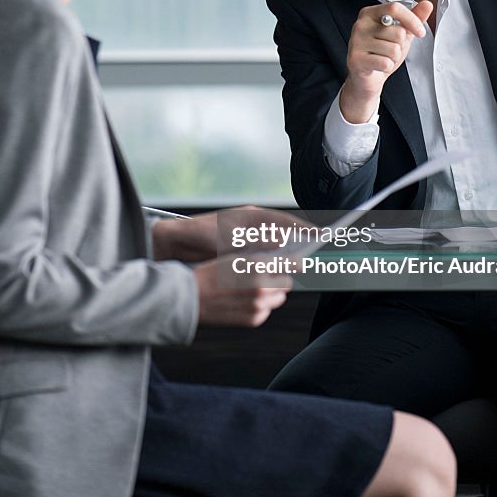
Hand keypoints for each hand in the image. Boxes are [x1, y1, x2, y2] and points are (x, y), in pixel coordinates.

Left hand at [152, 205, 307, 262]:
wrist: (174, 244)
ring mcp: (250, 243)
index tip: (322, 236)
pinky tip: (275, 279)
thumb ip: (254, 241)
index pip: (286, 222)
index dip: (304, 230)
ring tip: (297, 271)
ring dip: (285, 262)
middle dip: (299, 247)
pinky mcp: (243, 257)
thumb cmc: (198, 234)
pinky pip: (264, 264)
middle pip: (285, 237)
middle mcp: (254, 229)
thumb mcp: (227, 237)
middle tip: (314, 258)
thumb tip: (281, 242)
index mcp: (253, 217)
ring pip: (276, 253)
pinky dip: (271, 270)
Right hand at [194, 257, 289, 326]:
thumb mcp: (235, 258)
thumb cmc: (210, 275)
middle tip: (266, 278)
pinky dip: (260, 308)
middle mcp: (261, 285)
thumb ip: (259, 259)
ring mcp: (258, 304)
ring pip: (279, 299)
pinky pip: (266, 311)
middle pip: (286, 283)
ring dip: (271, 294)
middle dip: (279, 280)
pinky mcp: (253, 319)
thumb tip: (278, 260)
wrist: (190, 297)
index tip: (298, 263)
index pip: (289, 264)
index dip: (295, 263)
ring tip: (252, 291)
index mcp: (256, 266)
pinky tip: (244, 302)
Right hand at [339, 0, 432, 122]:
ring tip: (383, 58)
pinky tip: (377, 66)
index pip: (395, 8)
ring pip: (393, 49)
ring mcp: (356, 42)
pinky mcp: (355, 59)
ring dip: (394, 58)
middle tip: (389, 50)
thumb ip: (414, 18)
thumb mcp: (401, 34)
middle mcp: (360, 25)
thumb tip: (427, 4)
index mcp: (369, 13)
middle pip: (398, 32)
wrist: (367, 77)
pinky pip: (385, 62)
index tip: (420, 32)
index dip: (412, 20)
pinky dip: (387, 67)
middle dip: (401, 45)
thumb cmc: (382, 53)